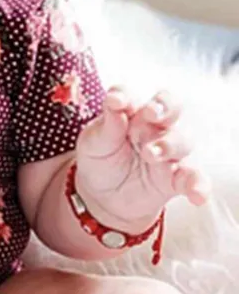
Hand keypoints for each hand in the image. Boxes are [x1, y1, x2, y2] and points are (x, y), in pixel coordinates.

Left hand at [74, 85, 210, 231]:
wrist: (104, 198)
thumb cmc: (100, 161)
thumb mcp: (94, 144)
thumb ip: (106, 125)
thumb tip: (114, 102)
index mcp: (130, 114)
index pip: (131, 97)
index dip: (125, 95)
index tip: (115, 101)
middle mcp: (153, 128)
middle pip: (169, 108)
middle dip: (164, 107)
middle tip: (151, 114)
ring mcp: (168, 152)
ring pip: (181, 141)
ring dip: (169, 145)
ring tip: (150, 154)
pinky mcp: (176, 178)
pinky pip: (194, 178)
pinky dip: (198, 185)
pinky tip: (196, 195)